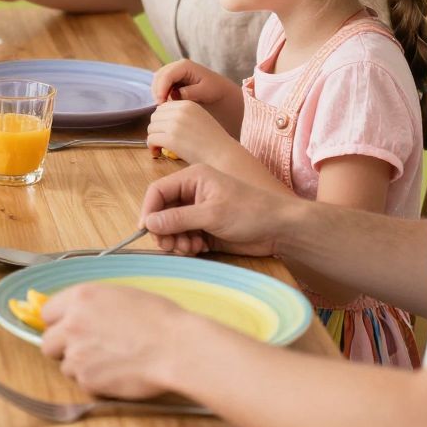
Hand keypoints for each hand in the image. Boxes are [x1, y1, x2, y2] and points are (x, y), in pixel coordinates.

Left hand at [39, 284, 190, 398]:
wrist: (177, 348)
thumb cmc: (159, 320)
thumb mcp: (120, 296)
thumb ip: (91, 304)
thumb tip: (78, 314)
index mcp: (80, 297)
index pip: (47, 312)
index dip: (58, 323)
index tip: (67, 329)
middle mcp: (72, 324)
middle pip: (48, 342)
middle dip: (63, 348)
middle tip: (86, 349)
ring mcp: (77, 353)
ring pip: (64, 366)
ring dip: (81, 367)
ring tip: (109, 362)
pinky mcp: (87, 379)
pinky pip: (83, 383)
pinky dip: (96, 383)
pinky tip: (117, 374)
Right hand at [140, 164, 289, 256]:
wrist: (280, 229)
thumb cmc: (250, 212)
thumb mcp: (211, 214)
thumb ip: (177, 219)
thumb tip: (148, 224)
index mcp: (192, 178)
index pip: (158, 191)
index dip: (149, 210)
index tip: (146, 230)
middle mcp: (192, 193)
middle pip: (162, 211)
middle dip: (163, 229)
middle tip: (170, 246)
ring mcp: (198, 211)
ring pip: (172, 226)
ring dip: (175, 239)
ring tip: (188, 248)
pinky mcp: (205, 228)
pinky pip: (184, 237)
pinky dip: (186, 245)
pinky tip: (198, 248)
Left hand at [146, 100, 239, 163]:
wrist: (223, 155)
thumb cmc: (213, 141)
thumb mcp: (199, 119)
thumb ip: (182, 116)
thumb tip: (161, 120)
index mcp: (187, 104)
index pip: (163, 107)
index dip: (161, 120)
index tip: (164, 131)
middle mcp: (180, 111)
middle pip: (154, 117)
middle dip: (156, 129)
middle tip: (160, 140)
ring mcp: (175, 124)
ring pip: (151, 128)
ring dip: (153, 138)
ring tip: (160, 148)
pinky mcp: (171, 139)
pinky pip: (151, 140)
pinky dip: (152, 147)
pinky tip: (158, 153)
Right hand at [151, 59, 237, 105]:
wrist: (220, 90)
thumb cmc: (215, 90)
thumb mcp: (205, 91)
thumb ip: (190, 92)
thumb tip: (175, 94)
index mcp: (184, 65)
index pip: (167, 75)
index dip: (161, 89)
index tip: (161, 103)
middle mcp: (176, 66)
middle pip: (159, 77)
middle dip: (157, 91)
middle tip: (161, 106)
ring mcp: (173, 71)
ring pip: (158, 81)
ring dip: (158, 93)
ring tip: (164, 106)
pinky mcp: (172, 79)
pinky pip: (161, 85)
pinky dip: (161, 94)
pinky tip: (167, 103)